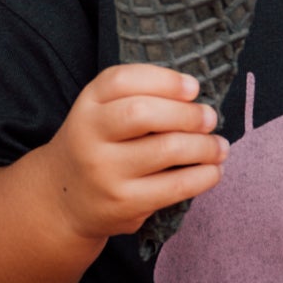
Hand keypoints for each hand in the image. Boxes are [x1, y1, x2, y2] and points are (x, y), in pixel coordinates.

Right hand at [29, 64, 227, 247]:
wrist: (64, 201)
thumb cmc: (98, 146)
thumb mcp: (101, 113)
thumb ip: (137, 96)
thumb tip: (194, 96)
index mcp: (87, 104)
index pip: (122, 80)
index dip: (164, 80)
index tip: (193, 87)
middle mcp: (90, 135)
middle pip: (143, 112)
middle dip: (187, 113)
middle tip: (210, 118)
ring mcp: (105, 171)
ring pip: (166, 149)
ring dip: (205, 146)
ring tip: (219, 146)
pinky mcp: (124, 203)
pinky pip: (175, 186)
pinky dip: (204, 176)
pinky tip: (212, 171)